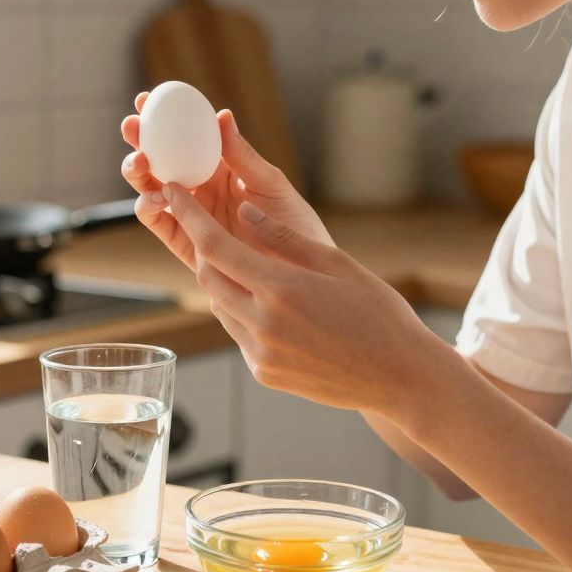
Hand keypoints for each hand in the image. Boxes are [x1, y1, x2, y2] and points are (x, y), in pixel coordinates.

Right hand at [120, 93, 332, 271]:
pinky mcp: (189, 246)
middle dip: (140, 142)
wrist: (301, 274)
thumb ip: (244, 156)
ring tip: (139, 162)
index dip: (161, 117)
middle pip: (161, 161)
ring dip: (139, 174)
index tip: (144, 98)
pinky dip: (150, 209)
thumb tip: (222, 116)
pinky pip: (162, 225)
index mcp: (221, 167)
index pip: (185, 136)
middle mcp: (202, 189)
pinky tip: (153, 197)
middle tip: (132, 127)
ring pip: (153, 190)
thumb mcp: (271, 186)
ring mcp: (193, 216)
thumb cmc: (296, 225)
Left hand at [156, 183, 444, 420]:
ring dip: (223, 281)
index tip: (170, 194)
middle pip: (208, 277)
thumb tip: (244, 210)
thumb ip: (283, 238)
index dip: (188, 216)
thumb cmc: (379, 313)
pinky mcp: (263, 373)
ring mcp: (260, 354)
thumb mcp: (337, 263)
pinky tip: (265, 302)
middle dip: (205, 248)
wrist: (400, 377)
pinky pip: (237, 333)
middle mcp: (263, 324)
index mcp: (281, 289)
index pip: (215, 246)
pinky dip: (240, 312)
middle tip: (210, 226)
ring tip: (244, 264)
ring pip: (219, 306)